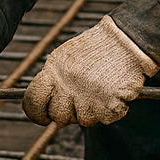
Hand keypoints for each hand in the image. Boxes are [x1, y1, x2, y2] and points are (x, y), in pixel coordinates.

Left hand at [22, 16, 155, 126]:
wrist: (126, 39)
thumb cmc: (97, 48)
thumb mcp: (66, 57)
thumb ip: (53, 79)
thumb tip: (45, 101)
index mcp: (54, 71)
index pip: (33, 101)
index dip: (36, 112)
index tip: (42, 115)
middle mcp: (68, 86)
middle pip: (58, 116)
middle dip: (68, 112)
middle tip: (81, 97)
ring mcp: (88, 98)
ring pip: (82, 120)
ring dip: (91, 110)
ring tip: (99, 90)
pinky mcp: (108, 107)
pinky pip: (104, 119)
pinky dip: (110, 110)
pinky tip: (112, 92)